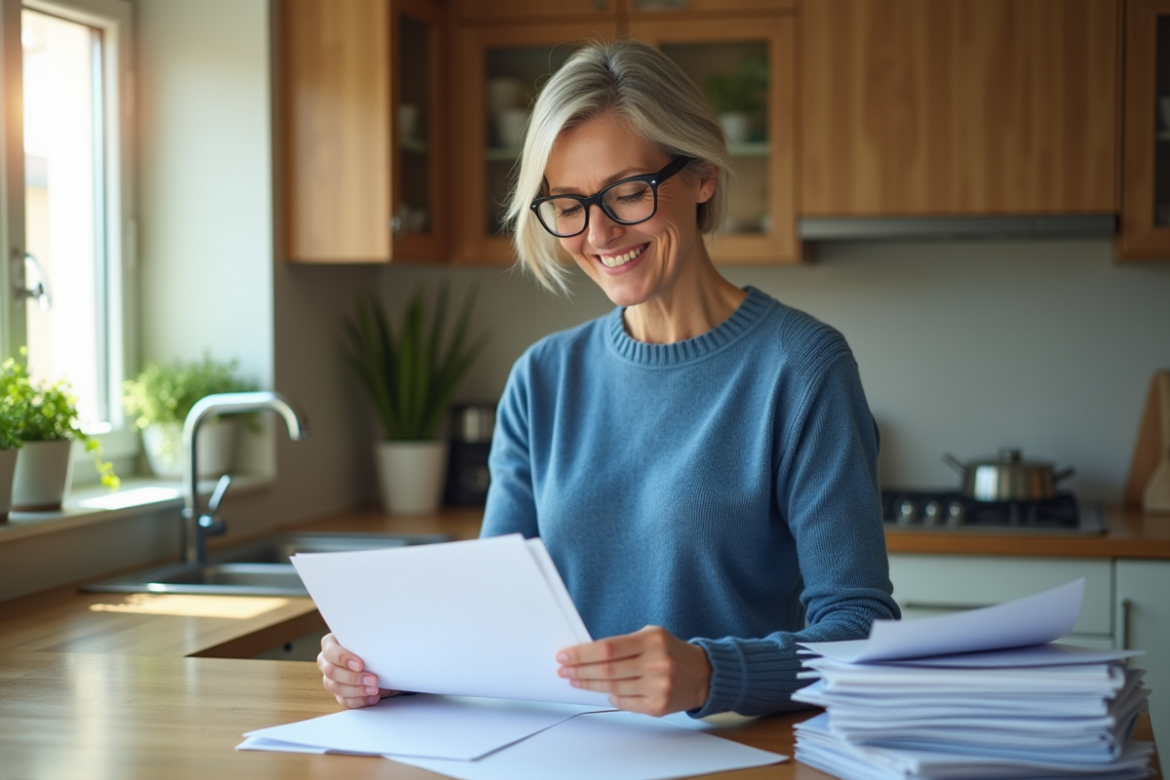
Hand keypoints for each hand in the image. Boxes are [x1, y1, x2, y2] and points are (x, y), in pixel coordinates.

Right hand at [317, 632, 398, 708]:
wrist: (381, 661)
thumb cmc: (372, 647)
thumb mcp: (370, 642)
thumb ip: (367, 644)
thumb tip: (376, 651)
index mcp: (330, 644)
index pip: (330, 651)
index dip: (343, 659)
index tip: (360, 665)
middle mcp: (326, 662)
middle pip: (331, 672)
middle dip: (353, 678)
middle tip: (372, 679)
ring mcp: (330, 679)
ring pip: (336, 687)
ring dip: (357, 690)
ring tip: (374, 689)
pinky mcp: (338, 693)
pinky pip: (344, 700)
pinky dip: (359, 701)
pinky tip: (372, 698)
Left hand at [556, 625, 711, 716]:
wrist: (704, 675)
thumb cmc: (671, 652)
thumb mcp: (651, 636)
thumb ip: (623, 644)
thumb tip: (587, 654)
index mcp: (652, 641)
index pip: (608, 648)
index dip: (582, 653)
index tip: (564, 655)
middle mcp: (656, 663)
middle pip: (607, 670)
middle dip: (580, 670)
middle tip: (563, 670)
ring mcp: (658, 687)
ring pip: (613, 688)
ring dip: (590, 685)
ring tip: (575, 680)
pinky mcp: (659, 706)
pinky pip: (625, 703)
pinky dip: (611, 697)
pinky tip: (603, 691)